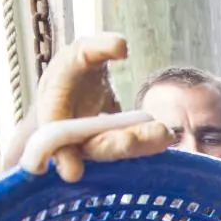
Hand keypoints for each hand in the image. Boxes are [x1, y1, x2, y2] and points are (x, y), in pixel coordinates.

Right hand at [11, 33, 172, 181]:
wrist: (78, 88)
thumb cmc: (76, 69)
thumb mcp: (82, 51)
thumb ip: (98, 47)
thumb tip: (120, 46)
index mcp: (54, 112)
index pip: (54, 138)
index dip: (62, 156)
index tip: (72, 175)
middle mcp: (74, 134)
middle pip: (96, 147)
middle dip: (121, 144)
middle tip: (154, 135)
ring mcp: (97, 142)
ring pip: (118, 149)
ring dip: (142, 144)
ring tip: (165, 133)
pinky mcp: (117, 144)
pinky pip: (133, 145)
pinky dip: (148, 142)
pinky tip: (166, 136)